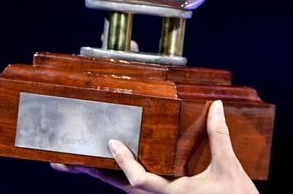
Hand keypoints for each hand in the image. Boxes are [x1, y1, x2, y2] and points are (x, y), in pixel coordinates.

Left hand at [52, 100, 257, 193]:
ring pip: (126, 189)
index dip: (124, 161)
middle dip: (92, 173)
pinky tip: (117, 165)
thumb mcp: (229, 168)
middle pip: (119, 188)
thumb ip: (219, 137)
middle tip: (63, 162)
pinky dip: (124, 175)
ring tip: (78, 162)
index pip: (139, 180)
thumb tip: (215, 107)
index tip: (111, 142)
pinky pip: (140, 188)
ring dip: (102, 175)